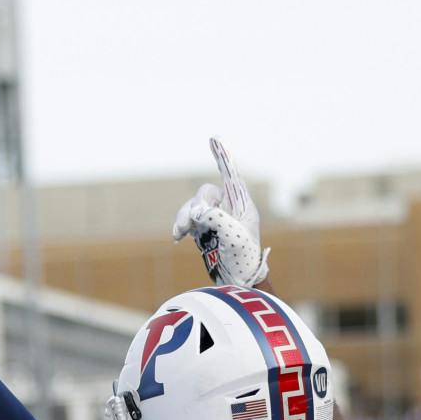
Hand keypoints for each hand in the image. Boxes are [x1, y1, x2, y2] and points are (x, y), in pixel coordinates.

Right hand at [170, 138, 267, 287]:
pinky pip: (187, 221)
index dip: (221, 157)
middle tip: (193, 222)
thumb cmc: (243, 258)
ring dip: (184, 217)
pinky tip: (177, 237)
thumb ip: (215, 218)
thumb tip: (196, 211)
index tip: (213, 139)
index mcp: (242, 204)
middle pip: (205, 194)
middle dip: (195, 206)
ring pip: (193, 207)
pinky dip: (181, 226)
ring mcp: (215, 219)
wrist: (240, 281)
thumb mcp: (233, 235)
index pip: (230, 174)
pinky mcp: (204, 231)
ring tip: (179, 233)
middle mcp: (229, 208)